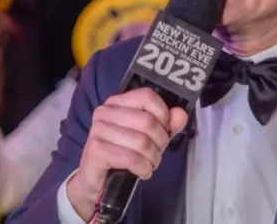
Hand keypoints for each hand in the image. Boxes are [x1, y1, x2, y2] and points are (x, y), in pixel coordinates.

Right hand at [66, 88, 187, 220]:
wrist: (96, 180)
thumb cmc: (123, 153)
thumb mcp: (149, 136)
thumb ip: (167, 124)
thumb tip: (180, 114)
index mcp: (117, 102)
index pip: (147, 96)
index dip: (163, 114)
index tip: (165, 130)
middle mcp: (104, 112)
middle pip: (147, 121)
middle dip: (160, 142)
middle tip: (157, 153)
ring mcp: (97, 131)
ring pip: (141, 142)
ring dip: (152, 158)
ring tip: (149, 164)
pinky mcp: (96, 151)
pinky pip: (131, 158)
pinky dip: (142, 168)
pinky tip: (141, 172)